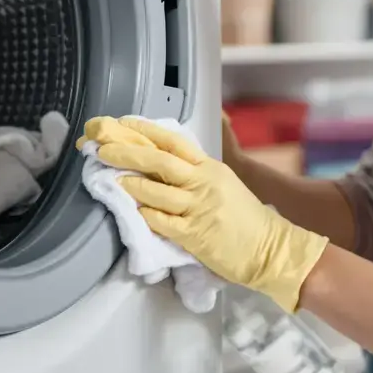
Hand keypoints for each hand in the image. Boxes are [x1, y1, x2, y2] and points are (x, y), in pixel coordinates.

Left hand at [80, 116, 328, 312]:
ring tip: (112, 180)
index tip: (121, 124)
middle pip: (159, 161)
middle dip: (127, 152)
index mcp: (210, 168)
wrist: (270, 248)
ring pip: (157, 192)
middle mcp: (203, 184)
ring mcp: (199, 209)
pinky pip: (163, 223)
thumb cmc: (245, 218)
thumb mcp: (223, 184)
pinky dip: (146, 216)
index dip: (145, 130)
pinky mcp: (195, 236)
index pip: (174, 142)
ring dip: (131, 185)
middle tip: (102, 148)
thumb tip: (161, 162)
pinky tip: (134, 212)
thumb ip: (195, 173)